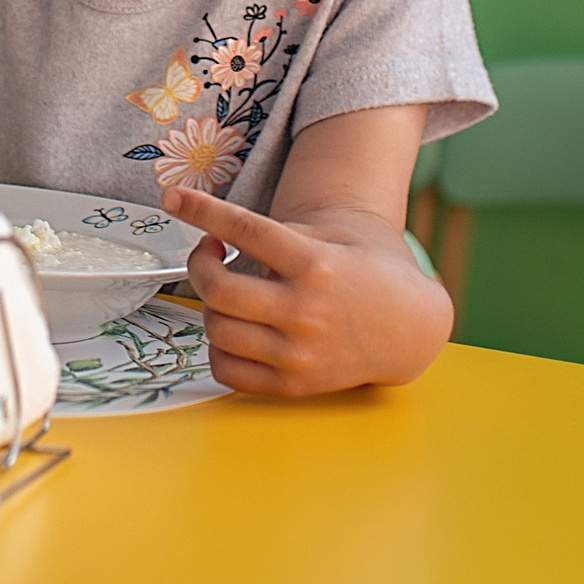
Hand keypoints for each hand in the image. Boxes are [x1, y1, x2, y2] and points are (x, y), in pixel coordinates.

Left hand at [160, 185, 452, 396]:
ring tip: (225, 289)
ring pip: (217, 330)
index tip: (172, 199)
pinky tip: (231, 326)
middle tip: (208, 252)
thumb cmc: (368, 270)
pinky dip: (217, 346)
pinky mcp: (294, 384)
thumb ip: (282, 233)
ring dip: (208, 304)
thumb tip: (221, 231)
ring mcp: (299, 353)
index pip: (246, 230)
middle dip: (199, 265)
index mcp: (316, 264)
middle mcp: (306, 311)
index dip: (202, 211)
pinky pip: (228, 371)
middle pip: (219, 290)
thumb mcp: (336, 234)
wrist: (410, 328)